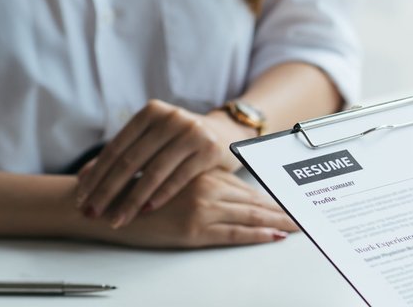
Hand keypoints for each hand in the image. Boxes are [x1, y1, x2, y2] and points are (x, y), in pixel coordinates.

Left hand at [76, 100, 254, 227]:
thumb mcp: (152, 140)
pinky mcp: (209, 149)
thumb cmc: (179, 142)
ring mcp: (191, 132)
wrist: (226, 134)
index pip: (116, 147)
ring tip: (117, 219)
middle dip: (108, 190)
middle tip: (92, 213)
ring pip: (154, 171)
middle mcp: (170, 118)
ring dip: (132, 199)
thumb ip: (123, 154)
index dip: (97, 174)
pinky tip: (146, 211)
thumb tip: (83, 178)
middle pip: (131, 160)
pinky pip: (180, 177)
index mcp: (150, 112)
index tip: (82, 199)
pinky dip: (161, 195)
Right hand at [81, 171, 297, 247]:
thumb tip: (228, 198)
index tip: (292, 205)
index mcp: (204, 175)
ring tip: (299, 228)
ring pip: (251, 215)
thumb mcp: (173, 185)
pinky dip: (257, 235)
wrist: (106, 206)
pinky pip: (235, 234)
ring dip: (278, 223)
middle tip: (306, 218)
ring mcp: (202, 208)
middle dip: (282, 211)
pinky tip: (275, 237)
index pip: (247, 189)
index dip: (272, 199)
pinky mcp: (194, 229)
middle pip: (255, 202)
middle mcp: (207, 187)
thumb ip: (200, 187)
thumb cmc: (137, 197)